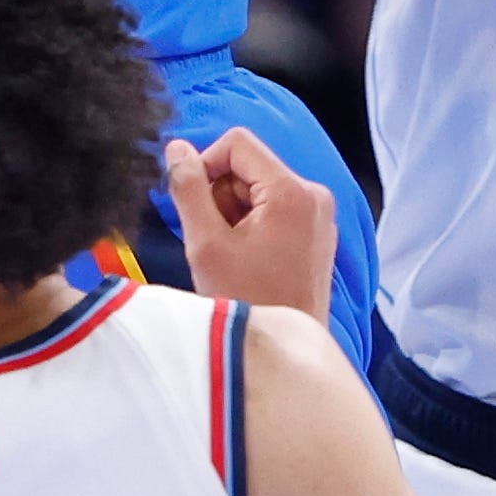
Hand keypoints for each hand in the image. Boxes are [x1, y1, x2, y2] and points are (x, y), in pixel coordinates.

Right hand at [164, 128, 336, 320]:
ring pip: (259, 188)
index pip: (237, 143)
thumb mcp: (206, 243)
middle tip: (214, 238)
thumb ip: (188, 188)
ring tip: (230, 254)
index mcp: (292, 192)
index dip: (205, 165)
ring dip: (233, 213)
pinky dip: (251, 225)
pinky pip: (274, 209)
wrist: (280, 352)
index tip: (193, 202)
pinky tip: (245, 259)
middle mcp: (313, 196)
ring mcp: (318, 216)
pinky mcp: (315, 233)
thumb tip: (177, 149)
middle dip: (221, 196)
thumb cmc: (248, 303)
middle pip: (249, 166)